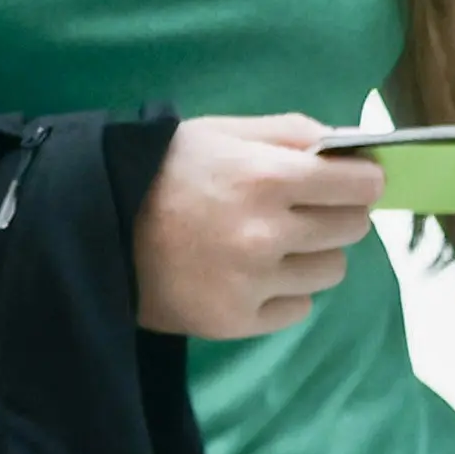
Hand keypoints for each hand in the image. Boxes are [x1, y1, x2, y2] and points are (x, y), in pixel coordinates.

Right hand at [134, 114, 381, 339]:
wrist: (93, 226)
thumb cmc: (161, 170)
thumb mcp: (219, 132)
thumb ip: (288, 133)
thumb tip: (350, 147)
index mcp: (266, 178)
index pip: (361, 185)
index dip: (359, 180)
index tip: (346, 181)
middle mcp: (267, 234)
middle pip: (352, 229)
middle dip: (335, 214)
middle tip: (300, 210)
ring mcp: (254, 283)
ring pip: (331, 271)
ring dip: (310, 255)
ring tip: (268, 245)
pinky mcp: (237, 321)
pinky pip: (298, 308)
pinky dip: (282, 292)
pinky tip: (247, 274)